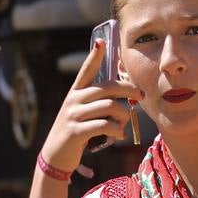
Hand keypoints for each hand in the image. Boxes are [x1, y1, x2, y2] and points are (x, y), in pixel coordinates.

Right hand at [39, 39, 142, 173]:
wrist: (57, 155)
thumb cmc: (78, 132)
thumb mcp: (85, 114)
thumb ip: (100, 104)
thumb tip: (127, 99)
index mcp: (76, 93)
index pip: (86, 71)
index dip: (94, 56)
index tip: (101, 41)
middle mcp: (74, 100)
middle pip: (108, 87)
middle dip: (129, 90)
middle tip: (141, 96)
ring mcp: (73, 115)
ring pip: (110, 106)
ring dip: (124, 116)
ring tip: (123, 125)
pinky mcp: (76, 131)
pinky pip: (105, 125)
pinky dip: (117, 130)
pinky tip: (118, 135)